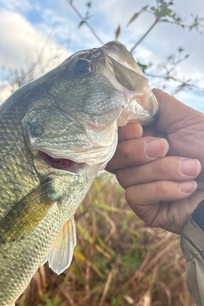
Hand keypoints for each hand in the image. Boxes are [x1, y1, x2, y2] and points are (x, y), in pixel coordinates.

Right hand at [106, 89, 203, 233]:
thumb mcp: (186, 120)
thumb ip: (157, 104)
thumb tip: (131, 95)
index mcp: (145, 139)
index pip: (114, 136)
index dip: (120, 133)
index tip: (138, 128)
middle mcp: (138, 163)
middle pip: (113, 156)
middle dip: (138, 151)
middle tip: (166, 147)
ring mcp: (141, 186)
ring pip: (126, 176)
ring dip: (163, 170)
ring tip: (192, 169)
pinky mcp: (145, 209)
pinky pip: (135, 195)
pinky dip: (164, 189)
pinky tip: (187, 188)